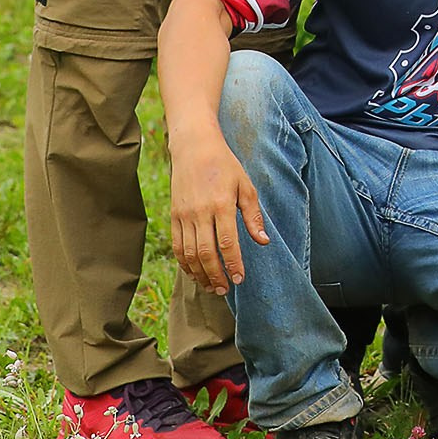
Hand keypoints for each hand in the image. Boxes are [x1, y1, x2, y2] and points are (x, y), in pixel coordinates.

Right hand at [168, 134, 266, 294]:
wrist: (194, 148)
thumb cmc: (226, 166)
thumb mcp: (246, 187)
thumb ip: (254, 216)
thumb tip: (264, 242)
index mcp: (221, 205)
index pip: (227, 243)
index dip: (233, 264)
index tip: (240, 279)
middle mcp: (200, 212)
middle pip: (205, 253)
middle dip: (216, 275)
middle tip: (226, 290)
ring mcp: (183, 215)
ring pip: (188, 253)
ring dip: (200, 274)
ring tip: (212, 286)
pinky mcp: (173, 216)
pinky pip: (177, 246)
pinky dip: (184, 263)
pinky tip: (195, 273)